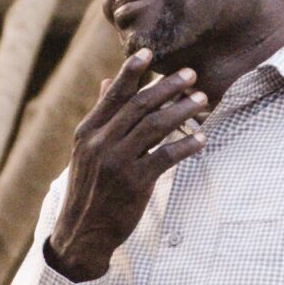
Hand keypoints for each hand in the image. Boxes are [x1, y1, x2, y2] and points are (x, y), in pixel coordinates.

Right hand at [45, 48, 207, 281]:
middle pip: (139, 105)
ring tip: (201, 100)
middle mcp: (100, 142)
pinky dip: (186, 145)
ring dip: (181, 110)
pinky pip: (165, 156)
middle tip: (191, 75)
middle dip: (167, 86)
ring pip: (154, 126)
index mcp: (88, 130)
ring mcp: (117, 162)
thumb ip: (101, 115)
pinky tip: (201, 139)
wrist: (82, 232)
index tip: (150, 52)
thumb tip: (106, 81)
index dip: (132, 71)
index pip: (114, 94)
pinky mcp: (134, 183)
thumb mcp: (86, 149)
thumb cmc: (89, 186)